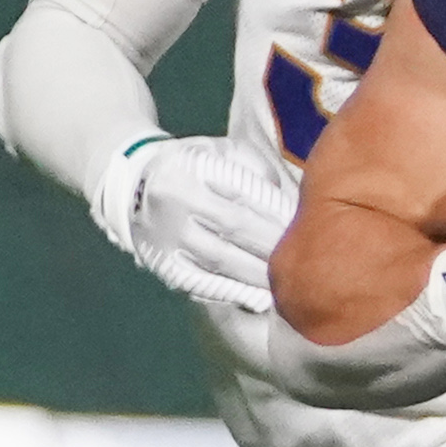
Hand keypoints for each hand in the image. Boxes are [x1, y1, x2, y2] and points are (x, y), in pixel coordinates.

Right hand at [100, 133, 290, 314]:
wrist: (134, 183)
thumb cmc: (194, 165)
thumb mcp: (220, 150)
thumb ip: (255, 167)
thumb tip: (287, 202)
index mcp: (188, 169)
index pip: (242, 194)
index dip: (277, 213)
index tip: (307, 226)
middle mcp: (173, 203)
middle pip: (234, 228)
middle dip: (275, 245)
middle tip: (311, 258)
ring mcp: (165, 236)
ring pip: (221, 260)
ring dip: (260, 274)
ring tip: (294, 282)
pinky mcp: (162, 264)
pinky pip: (203, 283)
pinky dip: (235, 291)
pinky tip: (260, 296)